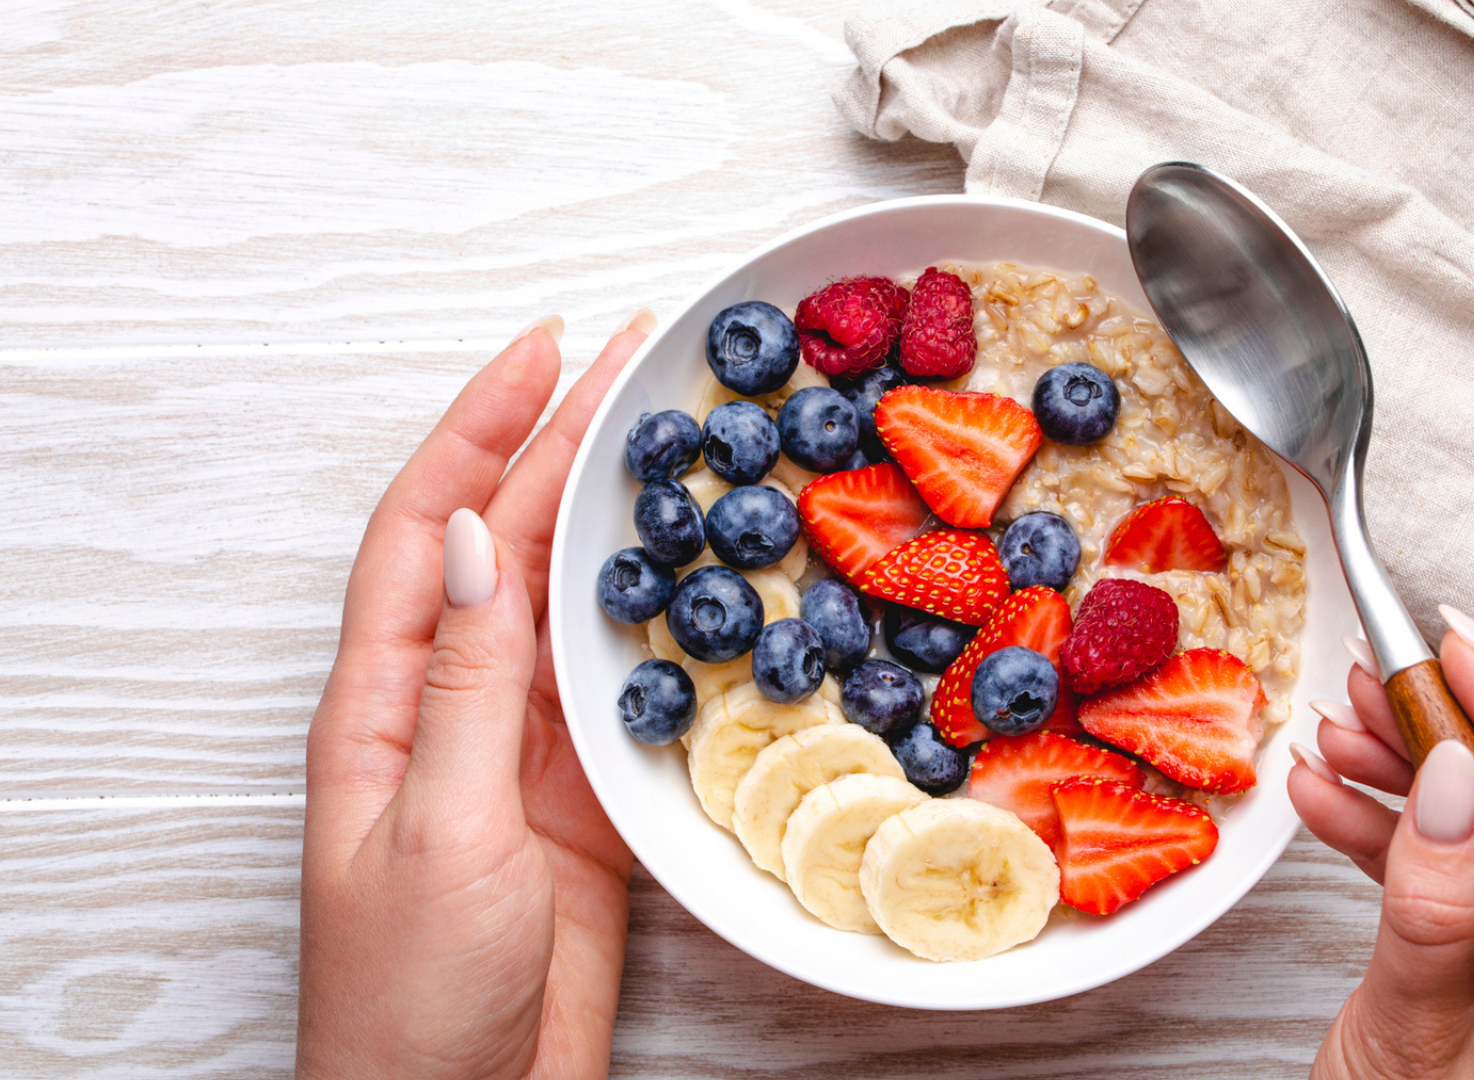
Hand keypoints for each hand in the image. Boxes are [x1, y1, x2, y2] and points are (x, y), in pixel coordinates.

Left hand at [297, 311, 654, 1079]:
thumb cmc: (415, 995)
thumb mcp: (439, 830)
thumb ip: (467, 687)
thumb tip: (484, 540)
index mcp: (381, 703)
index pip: (429, 527)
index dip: (480, 427)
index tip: (545, 347)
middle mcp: (446, 705)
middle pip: (505, 541)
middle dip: (559, 439)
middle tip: (636, 358)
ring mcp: (516, 746)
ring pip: (566, 598)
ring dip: (612, 512)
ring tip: (669, 433)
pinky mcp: (579, 792)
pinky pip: (618, 677)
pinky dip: (657, 614)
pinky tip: (692, 572)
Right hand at [1286, 610, 1473, 1078]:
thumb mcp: (1413, 1041)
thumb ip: (1440, 910)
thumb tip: (1457, 776)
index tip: (1460, 648)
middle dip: (1451, 737)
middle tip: (1381, 669)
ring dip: (1410, 777)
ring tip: (1340, 724)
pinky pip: (1461, 880)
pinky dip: (1392, 836)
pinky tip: (1334, 794)